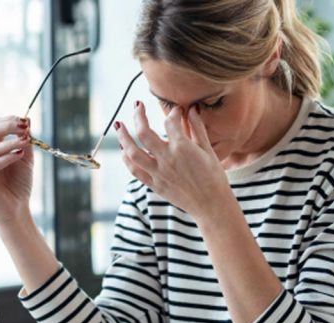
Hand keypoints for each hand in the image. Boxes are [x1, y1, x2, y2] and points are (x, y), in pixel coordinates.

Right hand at [0, 116, 32, 224]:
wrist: (17, 210)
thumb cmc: (19, 186)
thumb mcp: (25, 159)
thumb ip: (25, 141)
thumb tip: (28, 119)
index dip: (8, 121)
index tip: (25, 120)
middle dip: (7, 126)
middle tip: (24, 126)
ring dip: (11, 142)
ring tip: (26, 141)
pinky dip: (7, 157)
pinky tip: (19, 154)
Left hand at [115, 102, 231, 217]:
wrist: (211, 205)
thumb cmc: (214, 178)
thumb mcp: (208, 150)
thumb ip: (198, 128)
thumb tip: (193, 108)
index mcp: (182, 147)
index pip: (170, 121)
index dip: (173, 112)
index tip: (176, 111)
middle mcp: (167, 158)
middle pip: (143, 132)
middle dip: (138, 115)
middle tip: (137, 105)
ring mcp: (158, 172)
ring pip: (132, 152)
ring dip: (123, 137)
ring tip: (119, 125)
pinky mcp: (155, 184)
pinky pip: (135, 170)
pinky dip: (127, 159)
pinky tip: (124, 150)